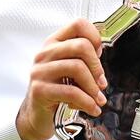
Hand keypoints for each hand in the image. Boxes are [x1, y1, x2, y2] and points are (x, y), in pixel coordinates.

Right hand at [16, 18, 107, 139]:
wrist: (37, 115)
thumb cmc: (57, 90)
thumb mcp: (70, 70)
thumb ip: (84, 61)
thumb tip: (101, 64)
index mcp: (54, 43)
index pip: (78, 24)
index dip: (94, 37)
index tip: (99, 54)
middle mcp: (45, 53)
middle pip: (81, 46)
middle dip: (97, 67)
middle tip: (102, 83)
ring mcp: (40, 71)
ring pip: (77, 68)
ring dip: (93, 87)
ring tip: (98, 99)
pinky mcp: (40, 90)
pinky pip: (71, 92)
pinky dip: (87, 102)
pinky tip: (92, 108)